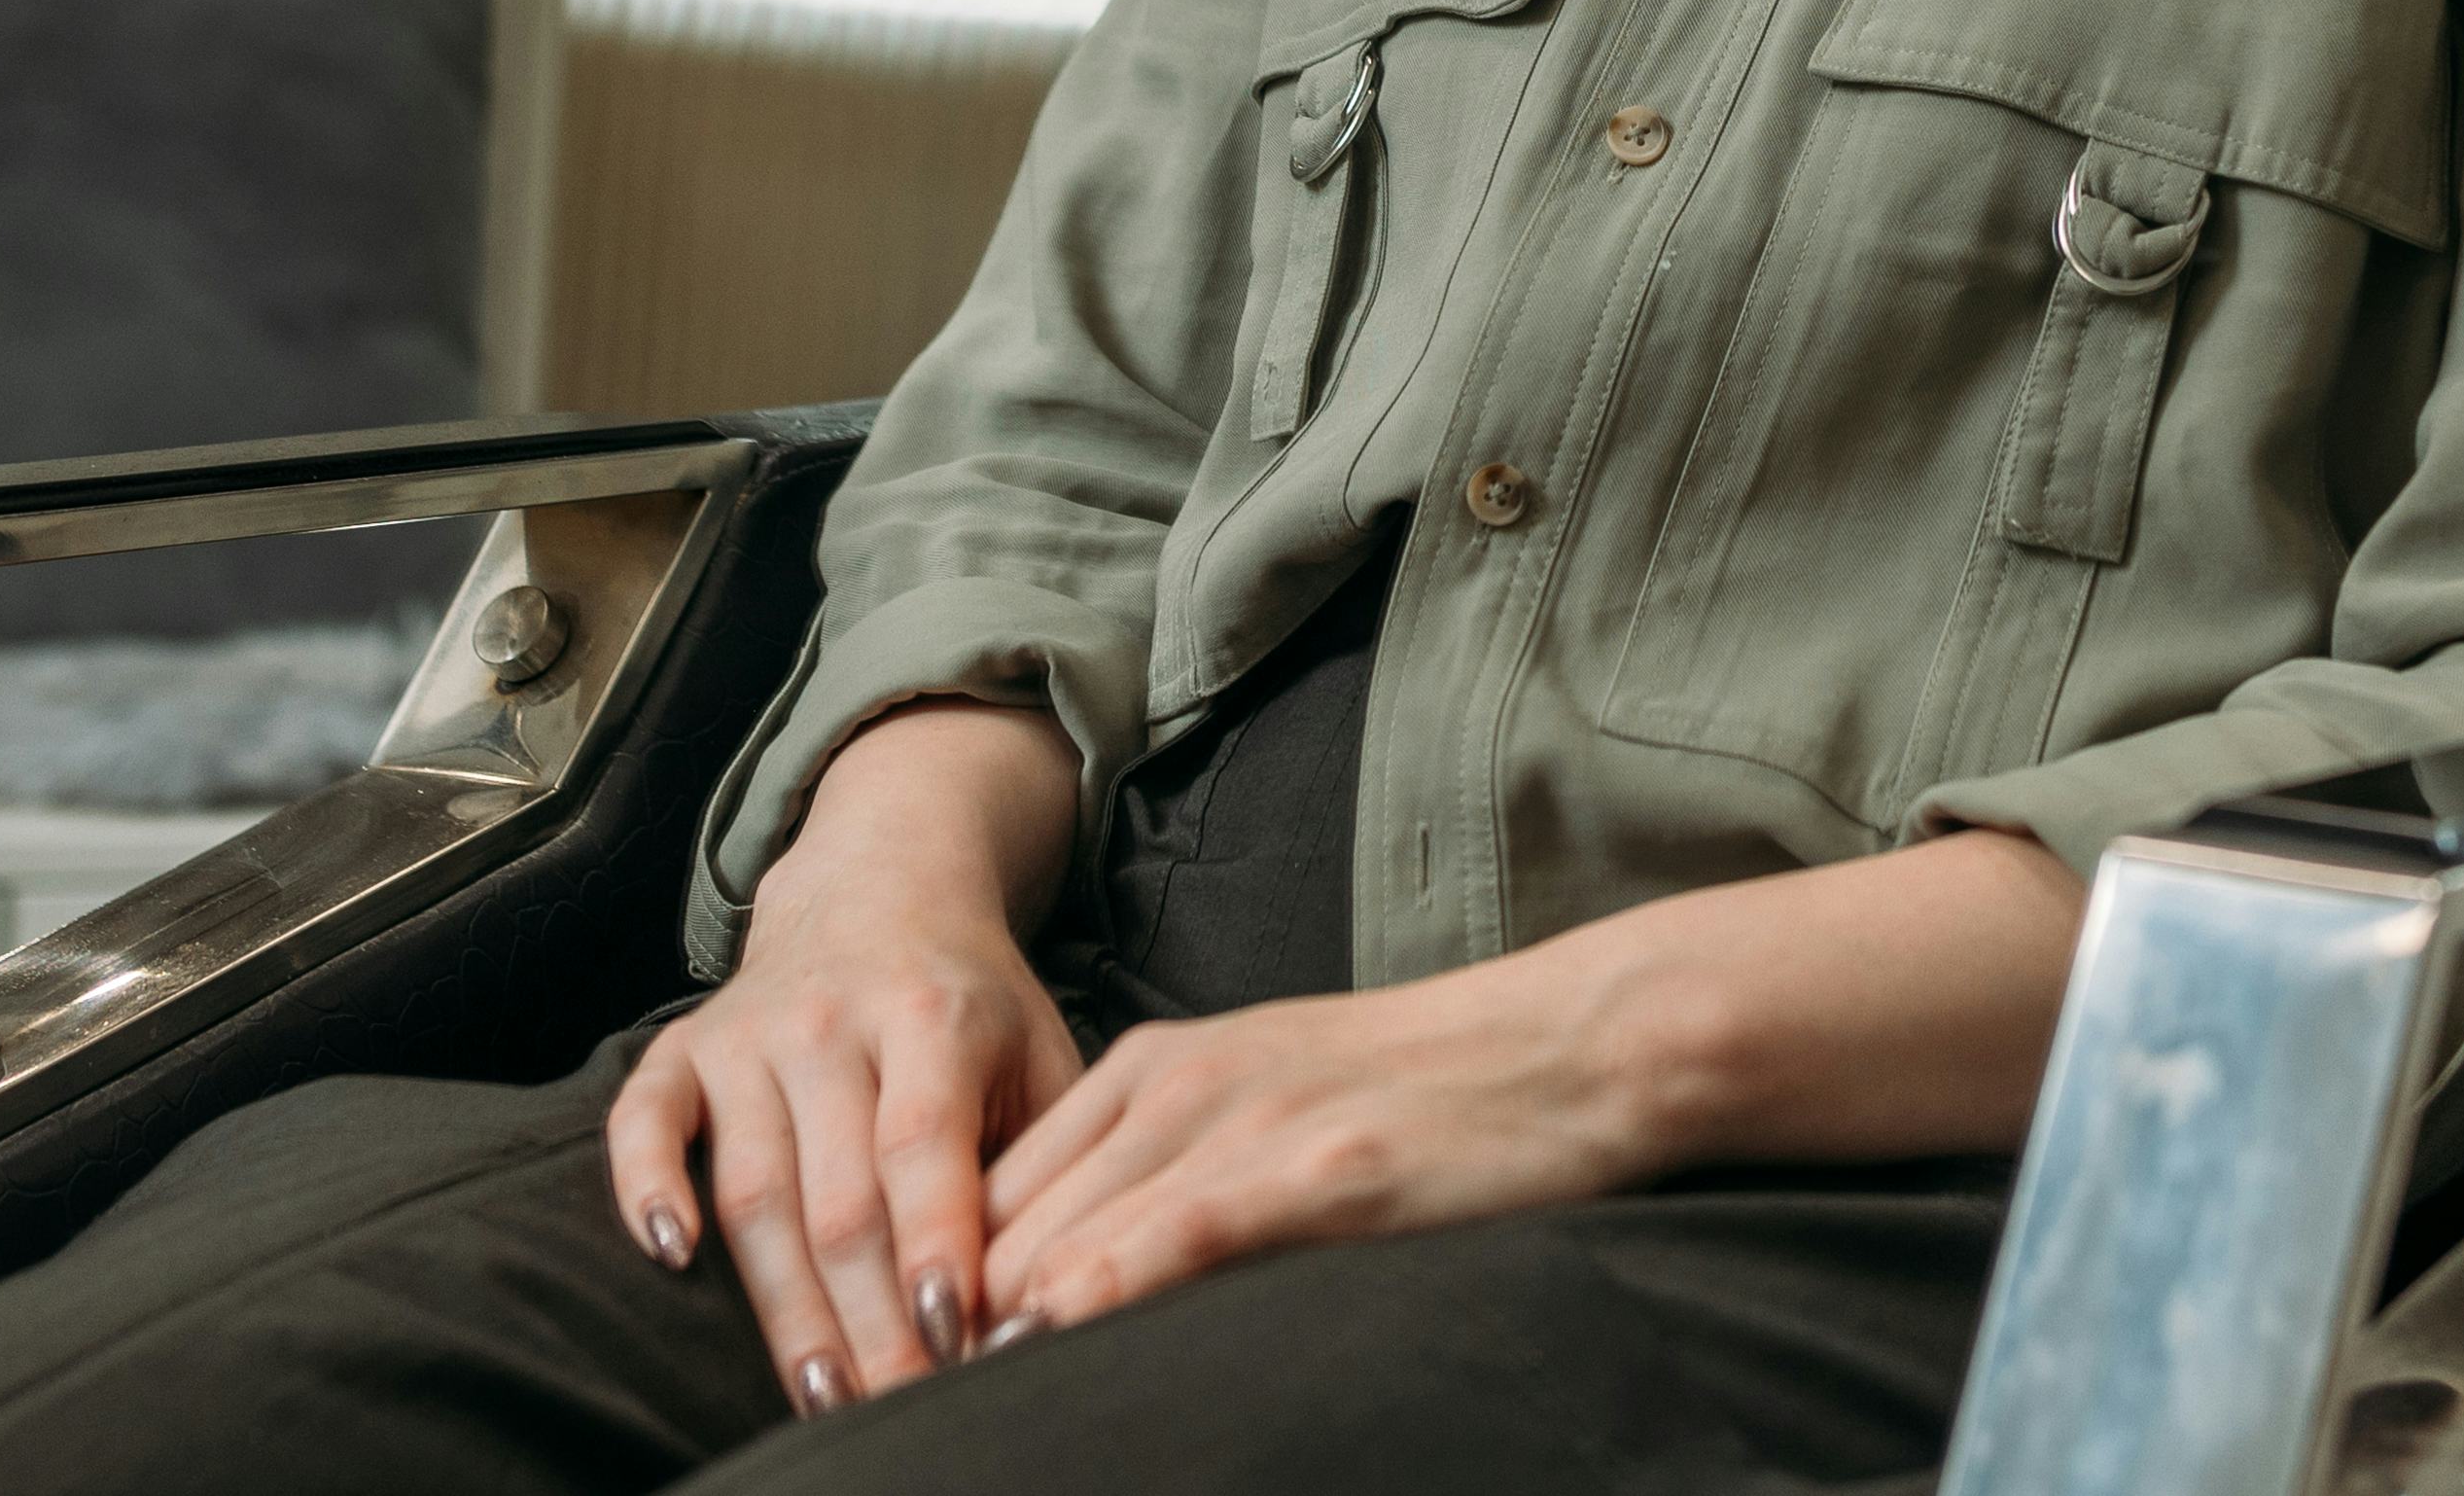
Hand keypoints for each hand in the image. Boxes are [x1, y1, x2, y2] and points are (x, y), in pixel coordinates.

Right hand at [604, 703, 1083, 1412]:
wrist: (881, 888)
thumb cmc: (974, 1006)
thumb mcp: (1037, 1053)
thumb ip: (1043, 1157)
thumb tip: (1044, 1287)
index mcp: (934, 1014)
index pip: (925, 1143)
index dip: (936, 1244)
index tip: (954, 1339)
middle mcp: (833, 1020)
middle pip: (840, 1193)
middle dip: (870, 1316)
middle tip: (897, 1408)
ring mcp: (749, 1034)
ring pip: (754, 1188)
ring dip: (785, 1306)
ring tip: (824, 1396)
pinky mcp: (684, 1048)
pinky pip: (645, 1119)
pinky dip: (646, 1186)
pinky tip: (670, 1259)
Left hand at [973, 823, 2074, 1349]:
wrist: (1578, 1046)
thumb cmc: (1423, 1099)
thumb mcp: (1260, 1113)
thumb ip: (1149, 1185)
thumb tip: (1040, 1298)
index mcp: (1149, 1070)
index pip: (986, 1194)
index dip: (931, 1291)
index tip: (885, 1381)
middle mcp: (1175, 1085)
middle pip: (1002, 1223)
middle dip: (942, 1324)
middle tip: (887, 1418)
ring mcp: (1249, 1119)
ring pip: (1072, 1230)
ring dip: (997, 1325)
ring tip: (939, 1414)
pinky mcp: (1326, 1163)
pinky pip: (1185, 1224)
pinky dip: (1111, 1280)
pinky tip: (1060, 1330)